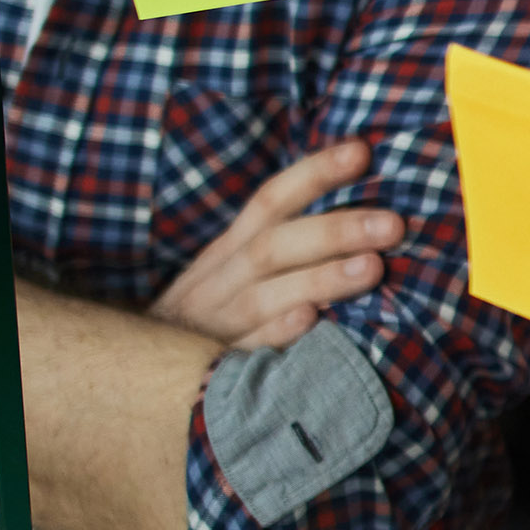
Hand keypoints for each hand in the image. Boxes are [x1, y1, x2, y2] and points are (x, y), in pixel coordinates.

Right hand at [151, 139, 397, 350]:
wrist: (136, 377)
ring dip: (318, 279)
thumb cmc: (210, 318)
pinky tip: (310, 322)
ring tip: (372, 268)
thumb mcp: (233, 274)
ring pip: (262, 296)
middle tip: (392, 224)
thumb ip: (284, 246)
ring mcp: (213, 325)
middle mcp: (218, 281)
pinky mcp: (212, 371)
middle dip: (334, 231)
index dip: (313, 174)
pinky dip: (274, 336)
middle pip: (273, 246)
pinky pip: (242, 353)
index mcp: (228, 252)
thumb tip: (361, 216)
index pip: (269, 201)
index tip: (361, 152)